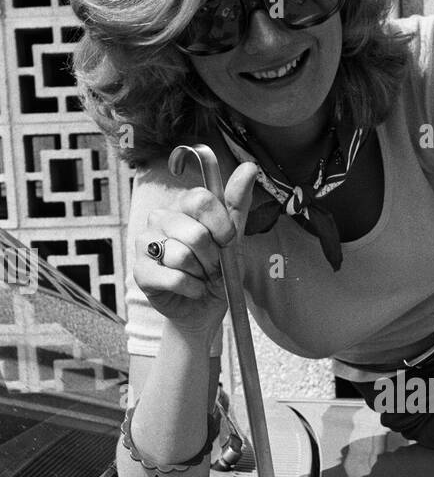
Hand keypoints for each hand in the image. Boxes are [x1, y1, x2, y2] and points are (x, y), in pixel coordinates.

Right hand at [134, 162, 257, 334]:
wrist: (202, 309)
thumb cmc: (216, 272)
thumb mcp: (232, 239)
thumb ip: (237, 204)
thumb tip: (249, 168)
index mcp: (182, 206)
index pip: (201, 200)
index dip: (221, 226)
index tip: (226, 241)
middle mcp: (160, 219)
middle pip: (195, 233)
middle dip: (213, 257)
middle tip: (211, 266)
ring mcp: (145, 243)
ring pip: (182, 256)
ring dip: (202, 274)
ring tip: (200, 278)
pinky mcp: (140, 271)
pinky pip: (174, 277)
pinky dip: (192, 289)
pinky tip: (191, 289)